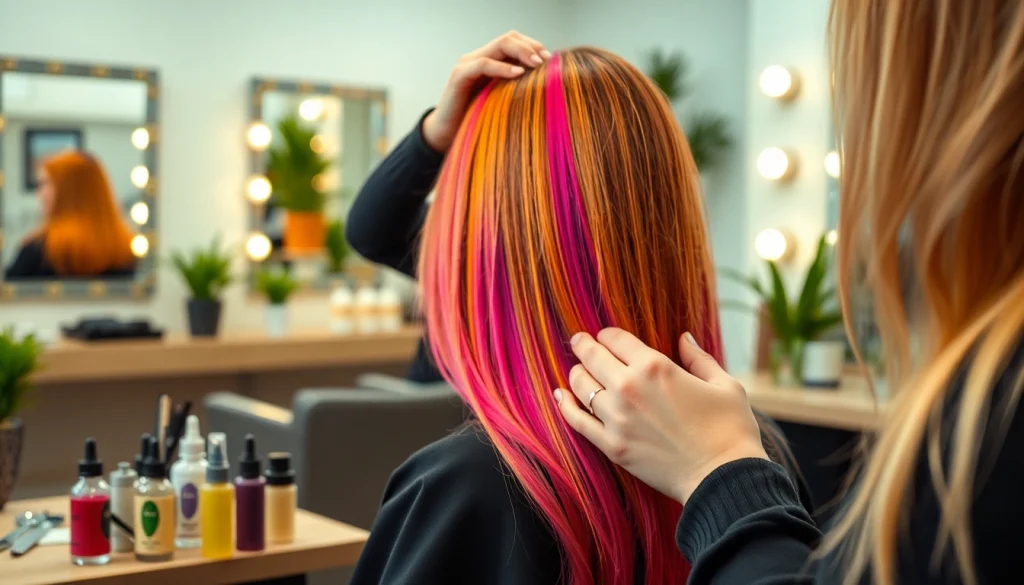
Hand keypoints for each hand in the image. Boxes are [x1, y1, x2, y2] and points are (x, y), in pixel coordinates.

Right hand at [422, 31, 549, 151]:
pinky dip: (502, 67)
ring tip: (537, 64)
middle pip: (508, 39)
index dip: (533, 46)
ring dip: (521, 52)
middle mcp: (477, 58)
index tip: (550, 59)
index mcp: (489, 61)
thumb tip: (546, 85)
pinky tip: (518, 73)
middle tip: (546, 60)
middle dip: (530, 47)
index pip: (513, 41)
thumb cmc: (477, 121)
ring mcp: (467, 64)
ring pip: (498, 46)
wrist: (447, 135)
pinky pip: (483, 64)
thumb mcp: (502, 101)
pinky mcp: (459, 76)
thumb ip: (516, 88)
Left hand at [555, 328, 767, 503]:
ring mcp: (617, 418)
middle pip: (592, 357)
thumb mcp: (724, 385)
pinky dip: (566, 406)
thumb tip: (684, 338)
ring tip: (577, 370)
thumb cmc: (731, 430)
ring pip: (581, 386)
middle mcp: (629, 387)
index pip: (615, 339)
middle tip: (578, 340)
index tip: (605, 335)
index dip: (607, 334)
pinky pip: (577, 421)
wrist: (723, 478)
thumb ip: (699, 358)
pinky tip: (561, 396)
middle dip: (583, 344)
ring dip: (576, 373)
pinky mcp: (612, 445)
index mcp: (656, 366)